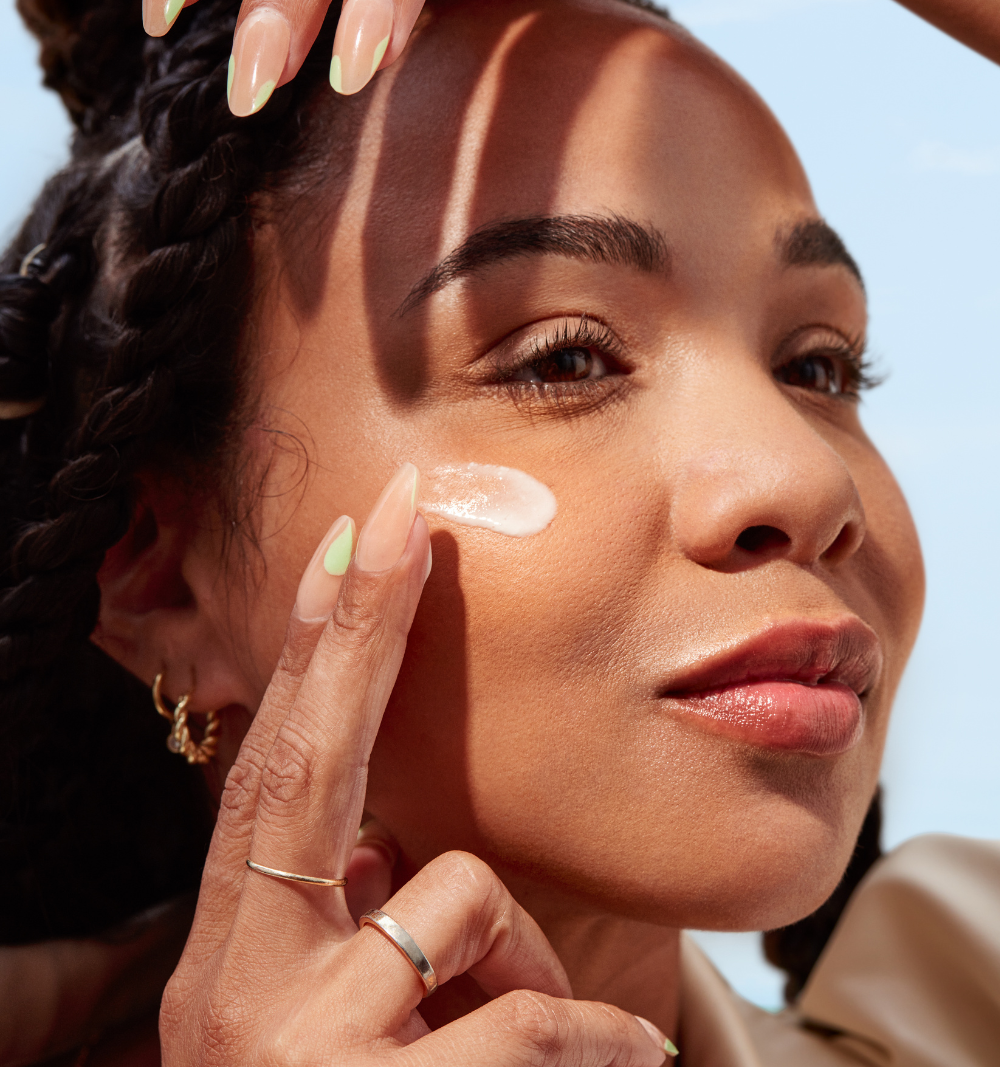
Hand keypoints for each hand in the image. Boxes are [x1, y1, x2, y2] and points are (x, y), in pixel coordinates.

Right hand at [160, 461, 668, 1065]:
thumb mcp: (319, 1033)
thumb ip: (348, 936)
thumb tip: (389, 851)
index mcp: (232, 964)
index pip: (276, 772)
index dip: (317, 652)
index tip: (358, 539)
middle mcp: (244, 993)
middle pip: (313, 770)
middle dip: (360, 630)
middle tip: (400, 515)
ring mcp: (317, 1051)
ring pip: (467, 904)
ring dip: (518, 961)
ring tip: (506, 1045)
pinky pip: (546, 1016)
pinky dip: (592, 1036)